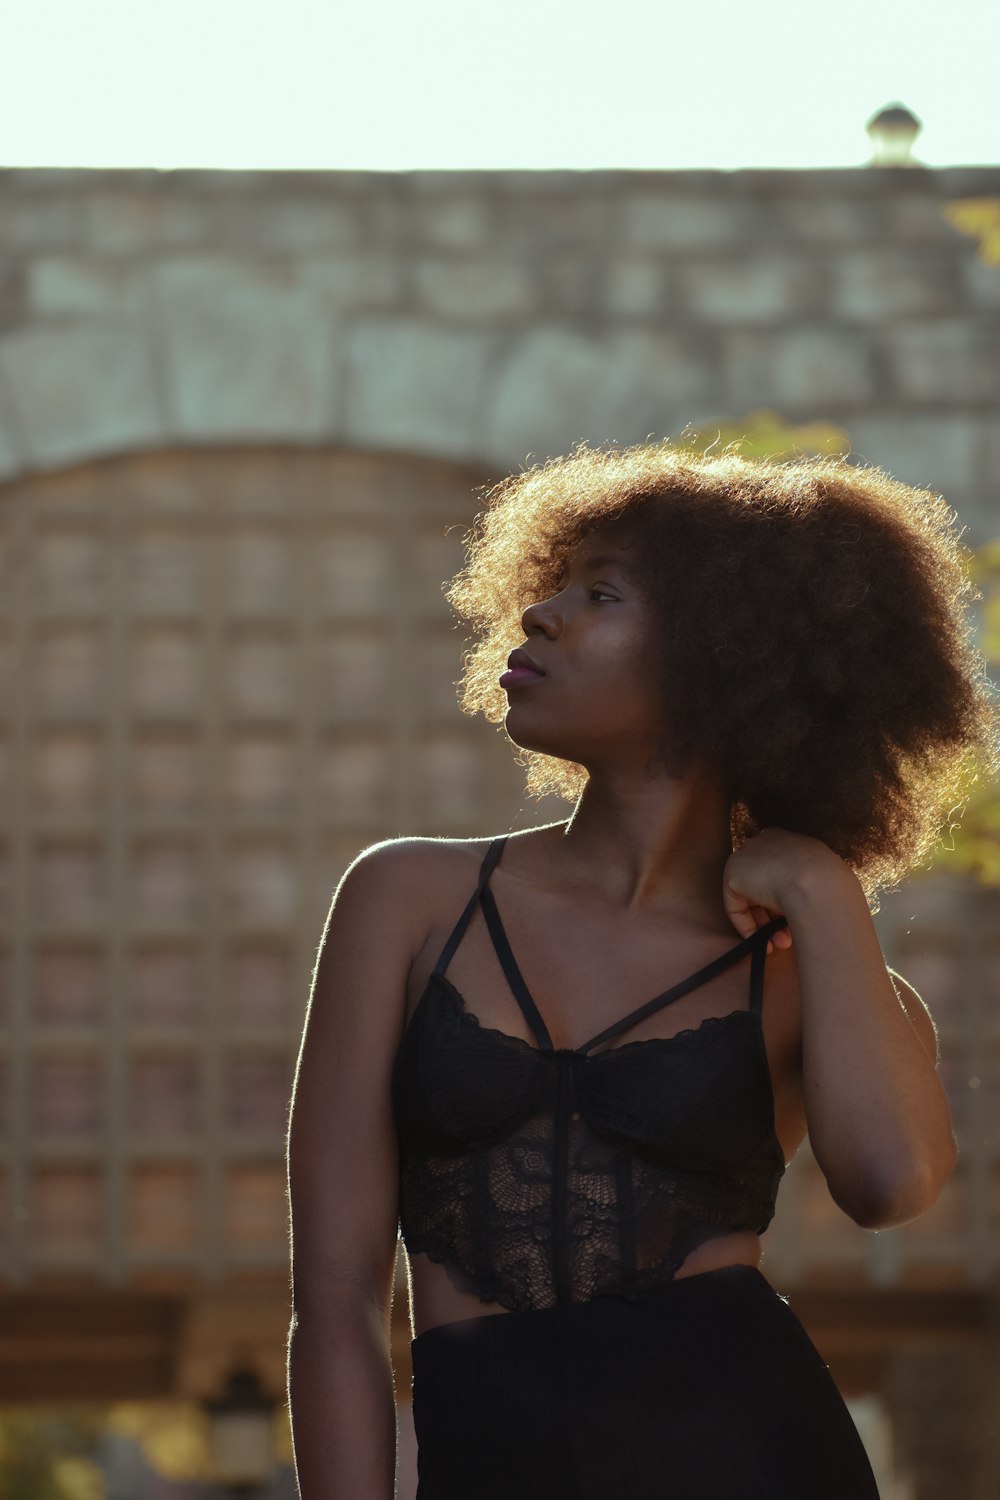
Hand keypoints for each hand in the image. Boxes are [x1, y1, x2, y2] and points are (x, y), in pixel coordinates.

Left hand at [722, 827, 837, 953]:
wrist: (819, 884)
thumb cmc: (830, 885)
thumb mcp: (823, 881)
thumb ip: (807, 886)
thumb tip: (801, 906)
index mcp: (790, 841)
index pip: (781, 872)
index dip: (785, 900)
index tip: (793, 921)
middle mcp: (766, 843)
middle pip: (763, 886)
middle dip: (774, 917)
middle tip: (785, 938)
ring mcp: (747, 856)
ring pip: (752, 899)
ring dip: (766, 926)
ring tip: (781, 943)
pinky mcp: (733, 873)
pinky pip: (736, 905)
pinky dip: (747, 926)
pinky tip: (763, 940)